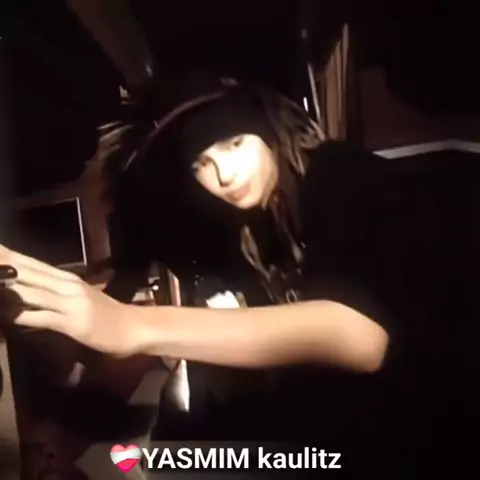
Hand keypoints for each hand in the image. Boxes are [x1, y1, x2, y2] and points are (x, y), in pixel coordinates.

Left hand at [0, 245, 139, 356]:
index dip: (10, 255)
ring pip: (33, 292)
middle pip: (29, 273)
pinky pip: (43, 318)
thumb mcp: (82, 298)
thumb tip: (31, 290)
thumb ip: (57, 293)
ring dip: (9, 288)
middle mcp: (68, 286)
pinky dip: (24, 316)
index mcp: (68, 278)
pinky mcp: (73, 323)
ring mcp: (71, 303)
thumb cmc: (107, 314)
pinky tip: (9, 315)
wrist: (133, 327)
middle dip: (5, 264)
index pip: (33, 264)